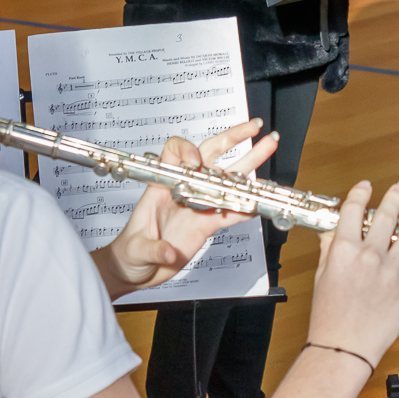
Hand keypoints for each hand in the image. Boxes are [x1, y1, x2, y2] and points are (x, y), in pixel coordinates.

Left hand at [93, 119, 280, 297]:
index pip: (174, 152)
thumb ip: (154, 249)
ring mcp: (198, 205)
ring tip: (269, 146)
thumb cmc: (130, 252)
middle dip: (233, 138)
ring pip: (226, 180)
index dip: (187, 152)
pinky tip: (263, 199)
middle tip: (254, 127)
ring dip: (249, 164)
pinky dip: (247, 207)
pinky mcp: (207, 224)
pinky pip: (231, 212)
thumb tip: (170, 251)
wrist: (135, 270)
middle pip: (209, 155)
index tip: (196, 164)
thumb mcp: (136, 249)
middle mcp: (184, 190)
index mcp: (162, 185)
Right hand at [307, 180, 398, 367]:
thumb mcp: (322, 277)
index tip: (365, 188)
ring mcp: (390, 270)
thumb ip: (329, 251)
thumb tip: (332, 235)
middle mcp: (368, 255)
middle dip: (395, 195)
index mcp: (343, 250)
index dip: (360, 194)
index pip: (352, 211)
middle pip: (385, 215)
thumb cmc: (329, 318)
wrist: (343, 347)